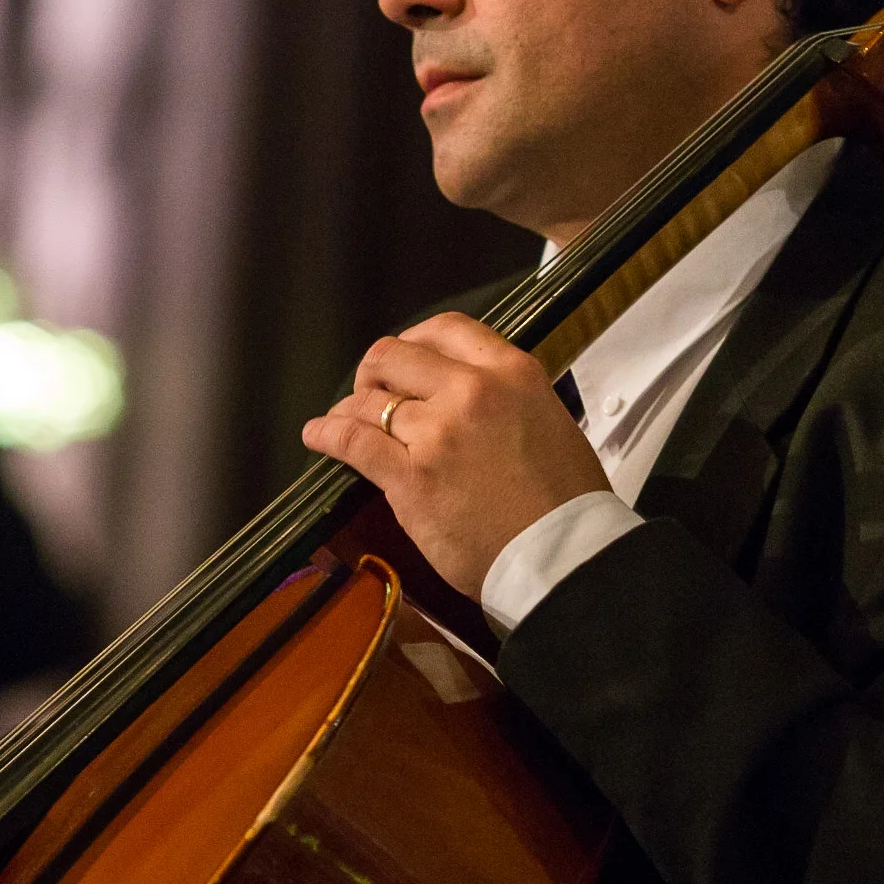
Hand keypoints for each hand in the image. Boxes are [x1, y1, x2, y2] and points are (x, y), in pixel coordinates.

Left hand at [301, 313, 608, 596]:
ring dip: (349, 408)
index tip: (404, 358)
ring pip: (369, 401)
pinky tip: (317, 435)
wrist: (563, 554)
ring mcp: (436, 433)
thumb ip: (504, 399)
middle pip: (394, 357)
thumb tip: (468, 399)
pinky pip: (353, 442)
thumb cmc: (566, 500)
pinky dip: (328, 435)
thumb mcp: (548, 420)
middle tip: (371, 392)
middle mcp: (470, 391)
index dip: (413, 341)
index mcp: (510, 372)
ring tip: (341, 419)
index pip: (444, 329)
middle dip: (375, 372)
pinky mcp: (410, 477)